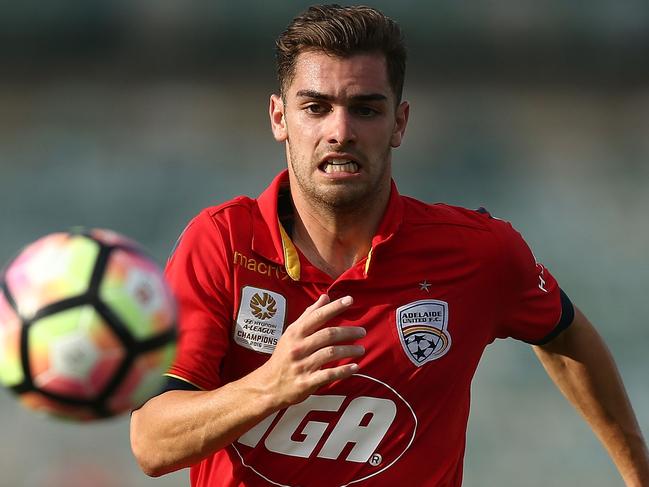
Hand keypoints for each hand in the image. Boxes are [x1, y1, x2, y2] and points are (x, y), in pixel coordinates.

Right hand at [251, 294, 365, 408]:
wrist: (268, 386)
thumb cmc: (283, 357)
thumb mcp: (291, 334)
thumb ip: (309, 315)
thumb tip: (325, 297)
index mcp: (295, 333)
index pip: (317, 316)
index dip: (335, 307)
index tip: (350, 300)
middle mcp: (298, 347)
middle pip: (327, 335)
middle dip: (348, 332)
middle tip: (362, 331)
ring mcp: (302, 365)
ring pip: (330, 353)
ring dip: (349, 350)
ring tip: (361, 349)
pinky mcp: (306, 382)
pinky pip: (328, 374)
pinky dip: (343, 371)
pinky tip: (355, 367)